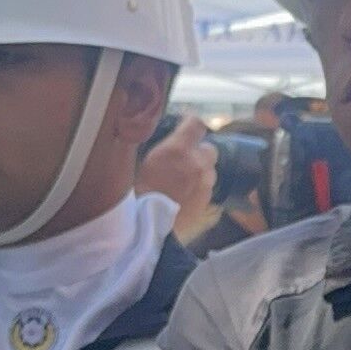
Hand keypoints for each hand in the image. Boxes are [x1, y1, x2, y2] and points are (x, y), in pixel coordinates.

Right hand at [137, 117, 223, 241]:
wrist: (149, 225)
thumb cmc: (140, 192)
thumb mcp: (145, 161)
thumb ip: (165, 147)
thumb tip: (171, 140)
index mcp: (179, 150)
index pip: (197, 124)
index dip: (191, 123)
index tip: (185, 125)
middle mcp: (198, 163)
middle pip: (209, 148)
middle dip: (199, 151)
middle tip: (184, 158)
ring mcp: (206, 182)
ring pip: (210, 169)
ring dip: (200, 170)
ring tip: (184, 179)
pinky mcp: (208, 199)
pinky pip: (208, 187)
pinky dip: (199, 187)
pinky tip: (185, 193)